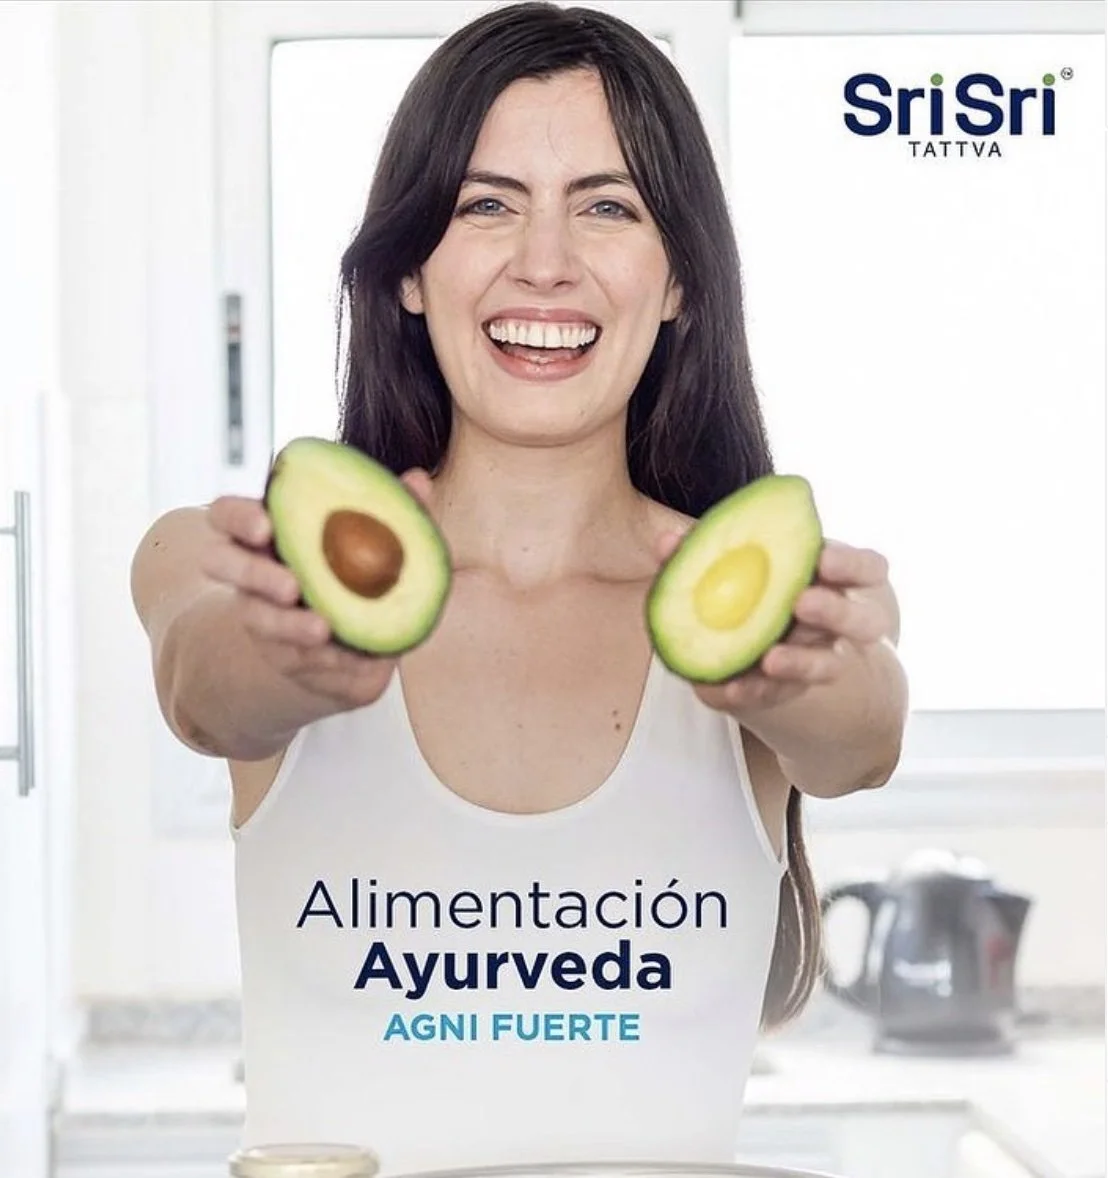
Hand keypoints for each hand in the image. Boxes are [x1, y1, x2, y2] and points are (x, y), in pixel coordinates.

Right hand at [199, 468, 434, 710]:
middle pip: (219, 562)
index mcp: (268, 530)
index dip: (237, 517)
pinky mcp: (281, 652)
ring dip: (288, 624)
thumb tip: (418, 479)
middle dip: (250, 573)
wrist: (360, 632)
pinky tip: (349, 655)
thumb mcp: (377, 534)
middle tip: (290, 585)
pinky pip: (294, 656)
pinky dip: (324, 657)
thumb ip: (392, 506)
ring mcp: (261, 613)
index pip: (227, 514)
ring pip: (257, 618)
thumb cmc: (358, 566)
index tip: (265, 525)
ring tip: (322, 628)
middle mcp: (252, 569)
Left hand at [654, 530, 893, 715]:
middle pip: (866, 621)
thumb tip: (667, 541)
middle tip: (801, 602)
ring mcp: (819, 657)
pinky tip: (731, 688)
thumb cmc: (747, 585)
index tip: (823, 559)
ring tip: (771, 658)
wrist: (746, 639)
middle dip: (836, 611)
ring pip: (831, 665)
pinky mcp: (790, 686)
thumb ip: (704, 551)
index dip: (854, 565)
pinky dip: (755, 690)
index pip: (868, 568)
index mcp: (831, 578)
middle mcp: (837, 619)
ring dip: (803, 662)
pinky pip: (781, 693)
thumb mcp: (731, 564)